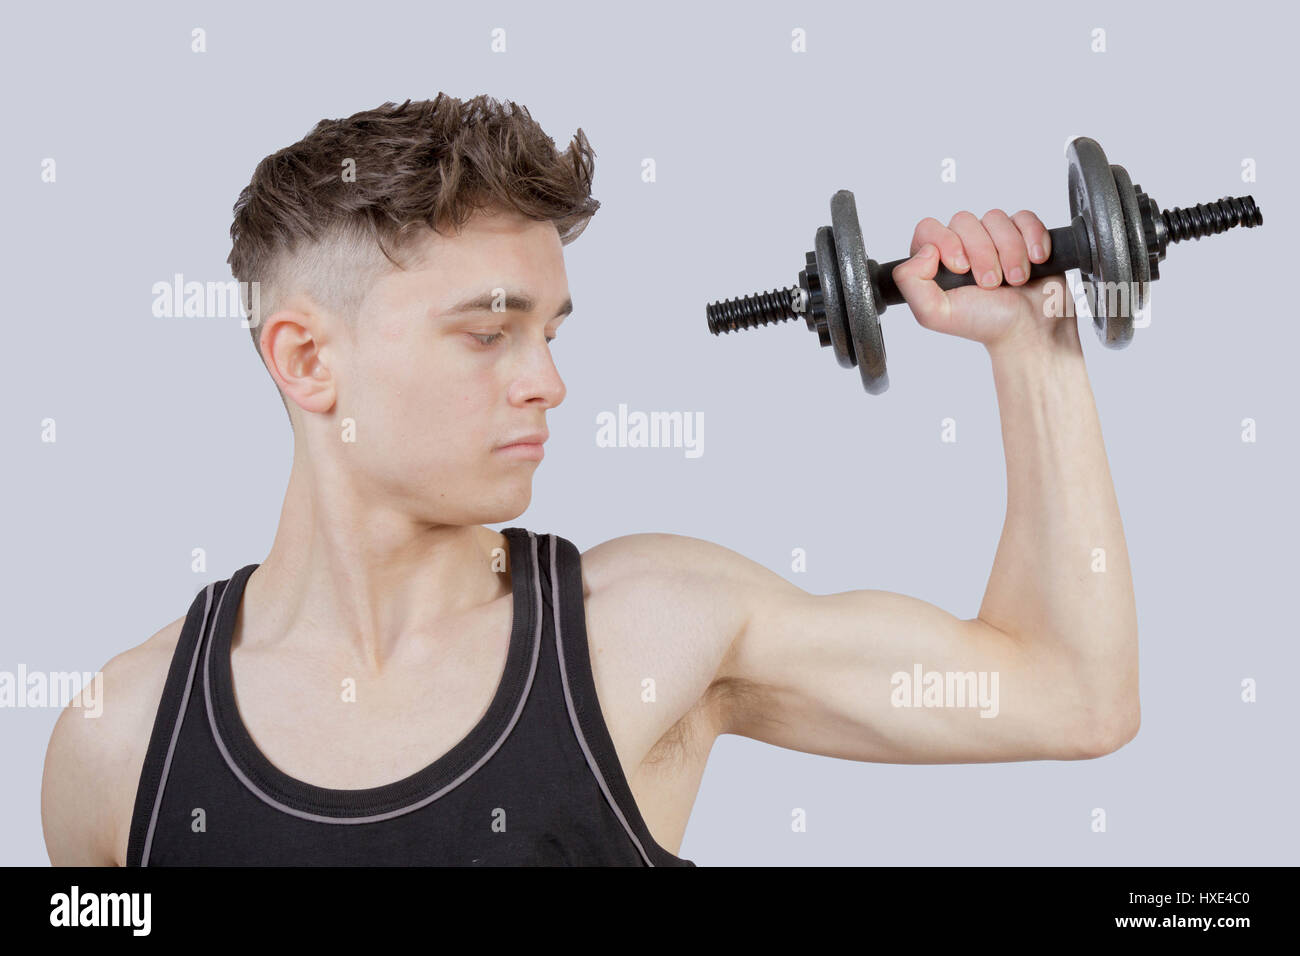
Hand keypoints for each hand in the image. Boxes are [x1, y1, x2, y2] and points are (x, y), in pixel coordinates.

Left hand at [890, 209, 1076, 354]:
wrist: (1029, 329)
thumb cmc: (984, 322)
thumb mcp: (934, 313)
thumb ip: (910, 282)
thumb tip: (924, 250)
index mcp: (936, 261)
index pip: (928, 229)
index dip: (945, 242)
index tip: (960, 268)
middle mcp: (962, 245)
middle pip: (964, 220)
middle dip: (982, 253)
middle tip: (991, 283)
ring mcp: (993, 238)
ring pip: (995, 218)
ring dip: (1009, 251)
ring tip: (1015, 280)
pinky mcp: (1022, 234)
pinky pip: (1024, 218)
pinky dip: (1032, 238)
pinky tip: (1035, 261)